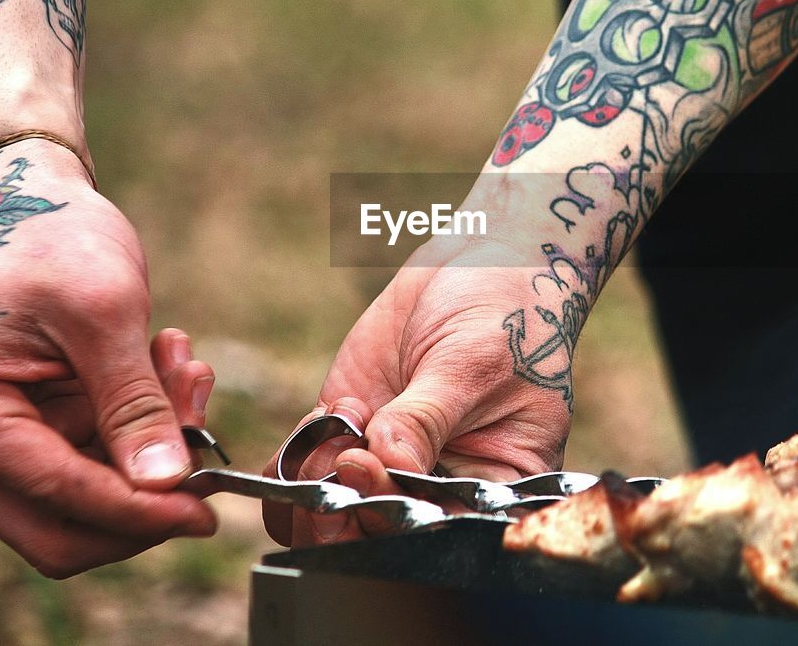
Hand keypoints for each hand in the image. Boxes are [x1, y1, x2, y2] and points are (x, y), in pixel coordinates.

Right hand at [0, 142, 216, 577]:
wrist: (35, 199)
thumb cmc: (53, 239)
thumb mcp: (105, 313)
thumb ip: (134, 403)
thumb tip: (167, 485)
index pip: (56, 496)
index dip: (138, 511)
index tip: (207, 511)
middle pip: (62, 529)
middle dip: (144, 494)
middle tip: (204, 435)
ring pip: (92, 498)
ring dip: (154, 448)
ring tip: (187, 369)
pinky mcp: (35, 433)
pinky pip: (101, 461)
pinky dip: (147, 427)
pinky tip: (172, 367)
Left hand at [264, 234, 574, 545]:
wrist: (479, 262)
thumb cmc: (505, 313)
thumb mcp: (471, 365)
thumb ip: (427, 419)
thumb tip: (389, 466)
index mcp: (491, 490)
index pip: (441, 534)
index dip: (399, 520)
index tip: (372, 472)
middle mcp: (438, 488)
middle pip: (380, 535)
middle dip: (349, 508)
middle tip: (345, 456)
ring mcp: (388, 464)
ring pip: (333, 516)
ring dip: (316, 485)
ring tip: (340, 421)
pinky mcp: (350, 435)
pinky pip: (305, 475)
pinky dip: (293, 461)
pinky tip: (320, 419)